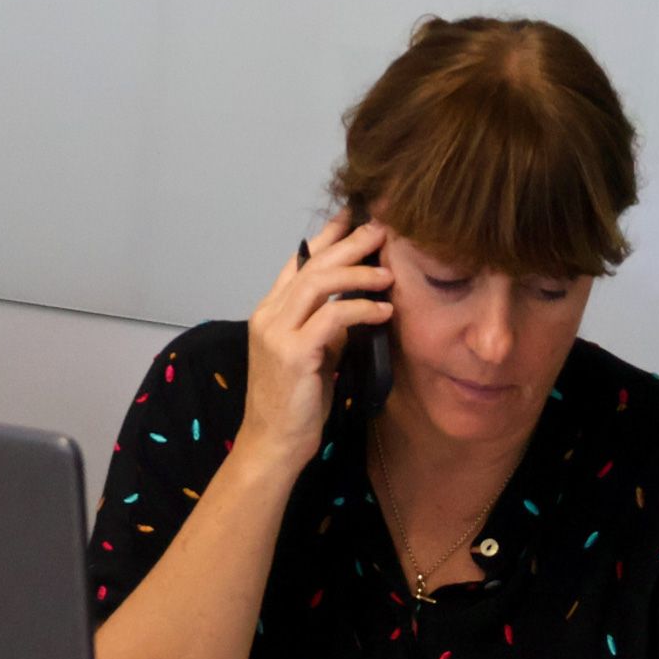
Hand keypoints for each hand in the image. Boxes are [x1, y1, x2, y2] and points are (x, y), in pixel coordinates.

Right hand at [233, 210, 394, 473]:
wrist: (272, 442)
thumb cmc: (293, 403)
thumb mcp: (311, 354)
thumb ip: (325, 327)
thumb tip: (357, 305)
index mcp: (269, 312)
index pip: (298, 261)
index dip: (326, 236)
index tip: (354, 216)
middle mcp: (268, 315)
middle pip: (311, 264)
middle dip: (348, 244)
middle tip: (380, 230)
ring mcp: (277, 333)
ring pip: (319, 283)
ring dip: (358, 273)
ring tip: (389, 272)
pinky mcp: (293, 353)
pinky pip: (333, 318)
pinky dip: (362, 309)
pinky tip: (384, 312)